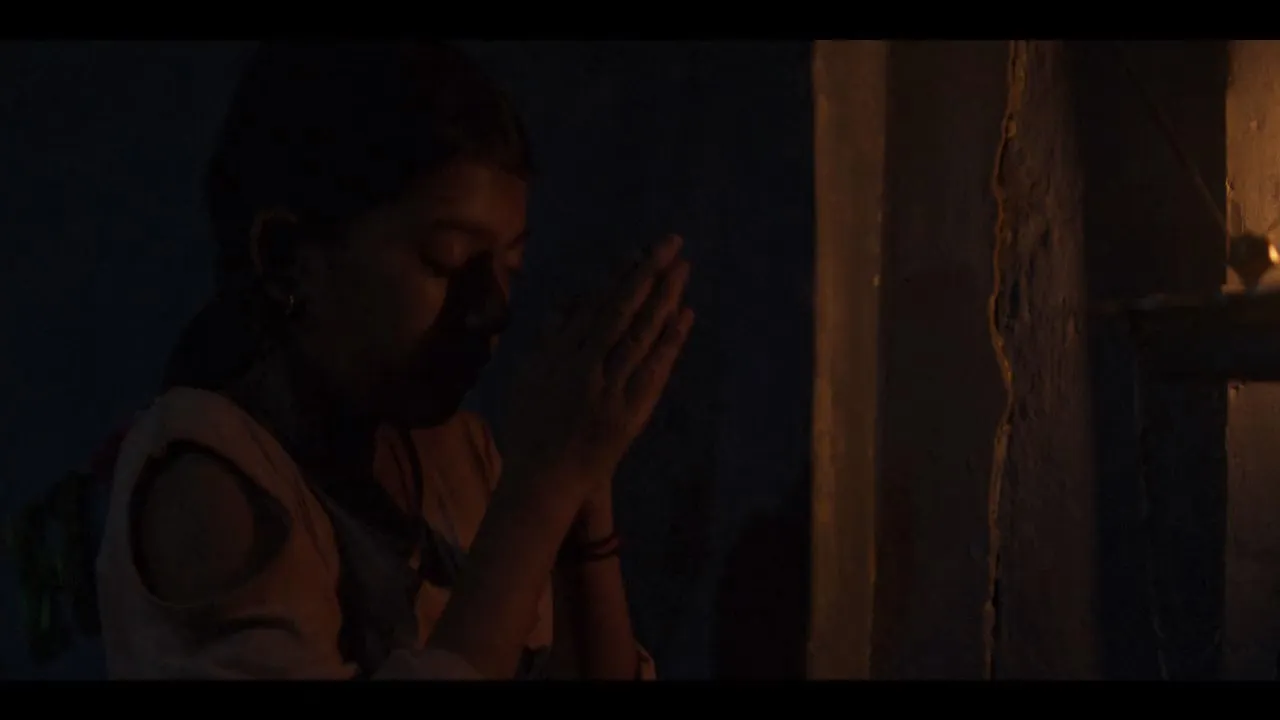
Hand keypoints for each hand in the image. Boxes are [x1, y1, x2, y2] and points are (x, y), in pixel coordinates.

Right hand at [502, 234, 693, 498]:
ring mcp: (608, 387)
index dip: (620, 275)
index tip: (639, 250)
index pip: (594, 305)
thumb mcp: (527, 379)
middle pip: (621, 309)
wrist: (540, 482)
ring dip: (664, 297)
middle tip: (671, 243)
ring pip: (640, 333)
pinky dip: (670, 341)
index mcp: (556, 353)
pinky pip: (654, 369)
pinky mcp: (629, 411)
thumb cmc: (530, 432)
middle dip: (647, 273)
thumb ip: (547, 340)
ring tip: (683, 268)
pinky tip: (685, 315)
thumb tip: (566, 304)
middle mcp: (583, 364)